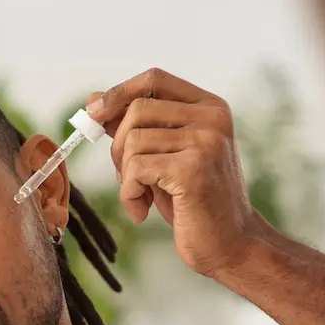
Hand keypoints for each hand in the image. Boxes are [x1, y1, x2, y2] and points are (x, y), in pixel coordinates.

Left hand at [86, 68, 266, 277]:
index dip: (119, 92)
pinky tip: (142, 212)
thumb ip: (136, 127)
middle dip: (117, 146)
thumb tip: (93, 101)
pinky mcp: (193, 169)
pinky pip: (136, 169)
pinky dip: (128, 194)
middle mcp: (213, 118)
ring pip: (133, 140)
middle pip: (138, 109)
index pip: (155, 79)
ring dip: (124, 176)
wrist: (231, 245)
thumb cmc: (194, 202)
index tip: (93, 114)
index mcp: (210, 107)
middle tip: (126, 177)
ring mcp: (206, 142)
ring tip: (140, 198)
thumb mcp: (164, 156)